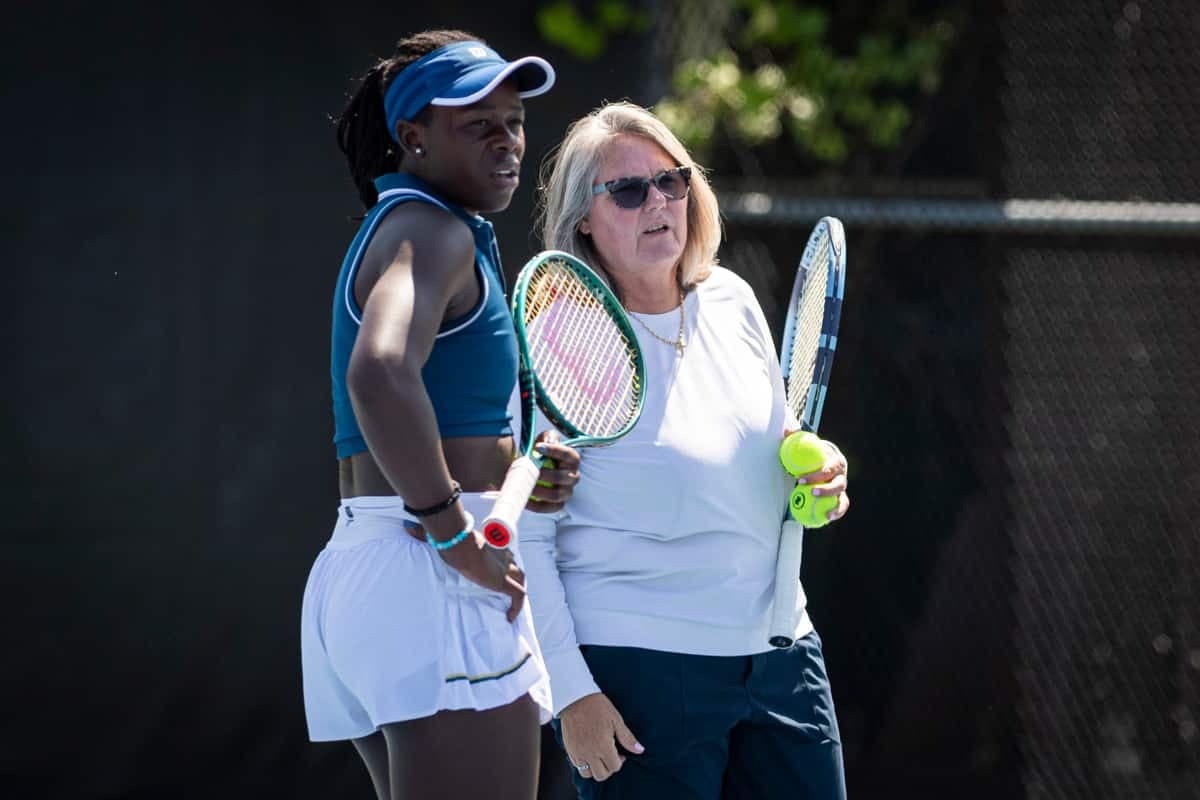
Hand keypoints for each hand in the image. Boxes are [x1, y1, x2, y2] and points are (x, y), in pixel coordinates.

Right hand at [404, 520, 526, 621]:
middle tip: (508, 587)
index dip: (502, 561)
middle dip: (514, 574)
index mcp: (488, 546)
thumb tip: (406, 526)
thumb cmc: (452, 541)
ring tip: (511, 603)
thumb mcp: (439, 538)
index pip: (501, 552)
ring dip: (517, 588)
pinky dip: (517, 606)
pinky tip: (510, 617)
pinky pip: (518, 596)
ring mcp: (503, 569)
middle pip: (514, 565)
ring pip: (520, 578)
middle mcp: (500, 556)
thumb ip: (424, 533)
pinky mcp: (504, 582)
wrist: (460, 547)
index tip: (497, 569)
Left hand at [525, 430, 580, 513]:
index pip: (569, 455)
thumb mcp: (544, 440)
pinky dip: (536, 505)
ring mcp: (566, 492)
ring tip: (526, 485)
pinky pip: (549, 508)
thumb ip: (548, 437)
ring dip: (539, 491)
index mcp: (572, 460)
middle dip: (545, 474)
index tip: (537, 447)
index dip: (555, 451)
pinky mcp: (557, 505)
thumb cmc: (539, 454)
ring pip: (556, 495)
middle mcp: (573, 477)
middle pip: (563, 477)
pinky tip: (525, 498)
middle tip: (529, 470)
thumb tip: (549, 441)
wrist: (529, 469)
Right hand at [559, 692, 643, 781]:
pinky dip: (584, 764)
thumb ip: (627, 738)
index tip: (619, 752)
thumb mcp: (616, 719)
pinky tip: (589, 752)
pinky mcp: (569, 750)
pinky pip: (577, 766)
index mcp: (603, 746)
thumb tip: (640, 750)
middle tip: (610, 755)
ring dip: (595, 768)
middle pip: (601, 775)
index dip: (620, 761)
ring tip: (599, 755)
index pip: (614, 767)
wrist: (574, 698)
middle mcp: (589, 752)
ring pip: (587, 774)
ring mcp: (578, 752)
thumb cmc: (596, 706)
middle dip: (608, 768)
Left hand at [784, 429, 850, 523]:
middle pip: (837, 485)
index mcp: (836, 463)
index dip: (815, 475)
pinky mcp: (841, 499)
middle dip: (826, 490)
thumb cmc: (817, 454)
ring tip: (826, 516)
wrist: (833, 462)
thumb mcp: (810, 446)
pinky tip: (821, 522)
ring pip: (842, 500)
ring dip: (835, 508)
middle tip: (811, 493)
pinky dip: (833, 515)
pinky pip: (840, 509)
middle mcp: (842, 477)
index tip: (799, 479)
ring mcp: (843, 489)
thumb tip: (786, 431)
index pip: (827, 469)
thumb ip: (799, 439)